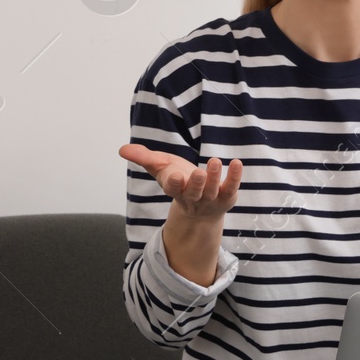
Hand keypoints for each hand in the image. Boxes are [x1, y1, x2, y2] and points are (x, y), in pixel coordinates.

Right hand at [119, 144, 242, 220]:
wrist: (200, 210)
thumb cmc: (179, 182)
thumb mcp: (160, 167)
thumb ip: (143, 158)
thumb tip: (122, 149)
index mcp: (175, 190)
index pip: (173, 189)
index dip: (174, 183)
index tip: (174, 176)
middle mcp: (192, 198)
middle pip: (193, 192)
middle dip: (195, 183)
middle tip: (197, 172)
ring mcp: (210, 199)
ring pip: (211, 191)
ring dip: (213, 177)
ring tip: (214, 162)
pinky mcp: (226, 197)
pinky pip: (230, 188)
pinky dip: (234, 177)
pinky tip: (237, 163)